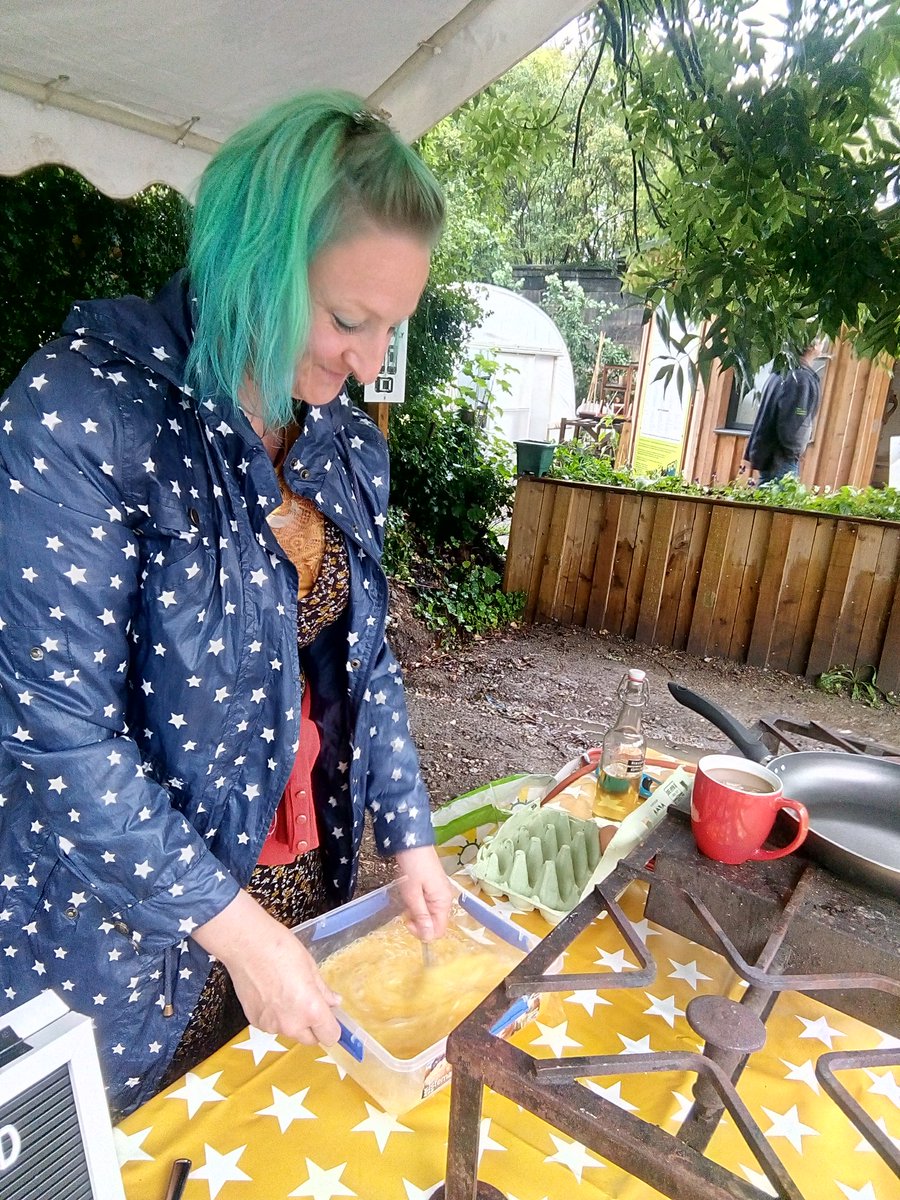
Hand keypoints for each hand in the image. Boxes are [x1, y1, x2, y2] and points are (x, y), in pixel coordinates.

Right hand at [193, 891, 340, 1046]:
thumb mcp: (310, 967)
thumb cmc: (282, 949)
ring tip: (284, 993)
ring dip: (292, 1020)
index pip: (330, 1036)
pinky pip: (272, 1025)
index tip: (329, 1016)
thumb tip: (333, 1002)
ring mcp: (271, 1026)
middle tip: (307, 1002)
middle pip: (310, 1039)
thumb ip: (323, 991)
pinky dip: (274, 1016)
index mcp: (311, 1010)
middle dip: (312, 1026)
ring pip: (290, 1031)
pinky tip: (268, 994)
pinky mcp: (254, 1022)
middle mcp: (292, 1024)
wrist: (246, 945)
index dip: (331, 1026)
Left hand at [393, 845, 453, 942]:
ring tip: (406, 901)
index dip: (422, 932)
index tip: (407, 923)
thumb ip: (421, 916)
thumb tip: (429, 938)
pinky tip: (410, 895)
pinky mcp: (434, 886)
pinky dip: (418, 904)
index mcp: (443, 902)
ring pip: (430, 913)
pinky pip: (428, 903)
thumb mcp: (413, 894)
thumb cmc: (412, 867)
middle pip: (435, 923)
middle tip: (404, 912)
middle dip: (419, 923)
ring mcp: (440, 892)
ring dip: (417, 913)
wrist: (412, 842)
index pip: (438, 930)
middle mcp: (445, 899)